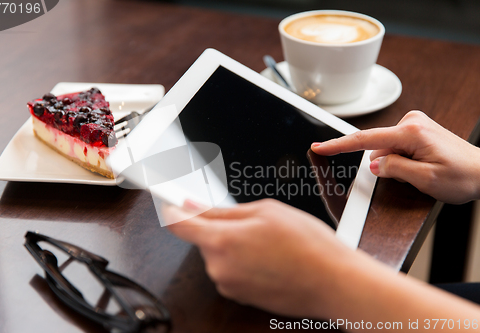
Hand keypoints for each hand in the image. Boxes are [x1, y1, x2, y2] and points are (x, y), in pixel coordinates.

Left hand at [164, 199, 357, 318]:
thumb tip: (194, 206)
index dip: (172, 208)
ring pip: (219, 253)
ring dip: (235, 244)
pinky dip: (244, 261)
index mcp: (222, 242)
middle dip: (220, 226)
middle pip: (203, 238)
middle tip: (252, 222)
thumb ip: (222, 211)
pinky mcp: (240, 296)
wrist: (333, 282)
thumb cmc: (308, 245)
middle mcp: (219, 268)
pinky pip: (231, 270)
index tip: (170, 201)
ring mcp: (229, 285)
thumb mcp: (266, 212)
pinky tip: (269, 257)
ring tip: (269, 243)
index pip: (178, 223)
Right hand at [311, 111, 479, 203]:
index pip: (365, 140)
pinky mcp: (416, 129)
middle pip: (377, 148)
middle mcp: (411, 122)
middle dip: (385, 165)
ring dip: (395, 164)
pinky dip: (400, 159)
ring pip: (386, 149)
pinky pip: (395, 146)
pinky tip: (420, 165)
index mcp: (411, 132)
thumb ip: (394, 170)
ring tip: (422, 171)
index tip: (319, 147)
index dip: (339, 145)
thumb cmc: (463, 176)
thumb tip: (373, 164)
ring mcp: (414, 124)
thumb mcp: (425, 180)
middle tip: (412, 176)